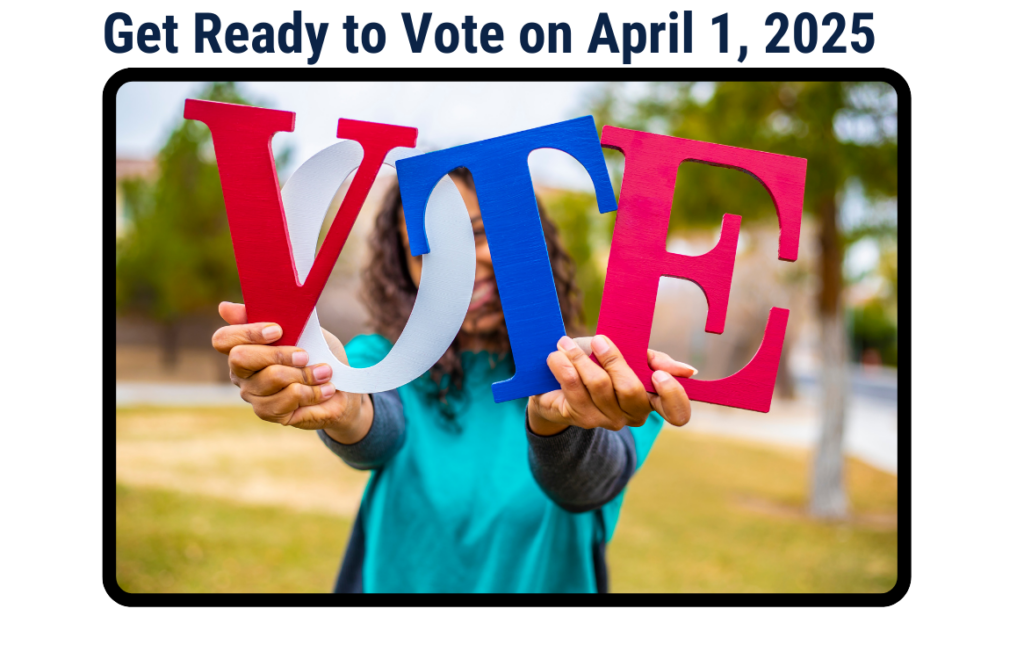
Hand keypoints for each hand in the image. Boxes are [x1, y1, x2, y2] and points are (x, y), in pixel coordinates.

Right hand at [211, 302, 371, 442]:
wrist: (339, 386)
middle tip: (306, 355)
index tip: (278, 330)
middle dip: (279, 353)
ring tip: (325, 372)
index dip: (248, 332)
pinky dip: (313, 391)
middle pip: (241, 357)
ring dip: (306, 373)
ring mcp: (252, 395)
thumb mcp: (301, 328)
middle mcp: (241, 373)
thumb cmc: (316, 353)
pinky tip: (325, 389)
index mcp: (243, 347)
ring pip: (272, 378)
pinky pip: (288, 399)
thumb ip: (270, 315)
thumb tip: (224, 307)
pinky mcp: (269, 413)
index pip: (224, 339)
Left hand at [527, 335, 694, 435]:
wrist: (556, 380)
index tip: (659, 374)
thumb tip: (688, 371)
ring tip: (565, 343)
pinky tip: (556, 356)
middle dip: (614, 360)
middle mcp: (632, 415)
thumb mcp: (628, 354)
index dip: (673, 396)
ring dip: (580, 358)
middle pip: (631, 390)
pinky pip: (573, 388)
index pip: (677, 412)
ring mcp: (606, 420)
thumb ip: (653, 360)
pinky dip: (563, 366)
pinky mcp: (580, 418)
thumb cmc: (598, 363)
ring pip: (599, 385)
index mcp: (651, 398)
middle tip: (598, 340)